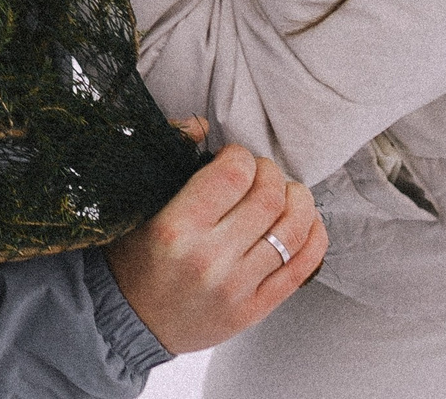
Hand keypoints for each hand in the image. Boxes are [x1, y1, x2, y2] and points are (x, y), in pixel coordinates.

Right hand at [103, 141, 325, 354]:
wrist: (131, 321)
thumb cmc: (134, 258)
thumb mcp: (138, 204)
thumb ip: (169, 159)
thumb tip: (203, 125)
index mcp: (176, 227)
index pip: (232, 174)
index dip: (241, 155)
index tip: (233, 158)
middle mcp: (209, 258)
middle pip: (269, 197)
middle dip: (270, 173)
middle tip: (260, 173)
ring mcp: (236, 287)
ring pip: (293, 229)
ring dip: (299, 200)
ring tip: (287, 193)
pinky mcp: (255, 309)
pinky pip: (302, 267)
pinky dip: (314, 237)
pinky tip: (306, 223)